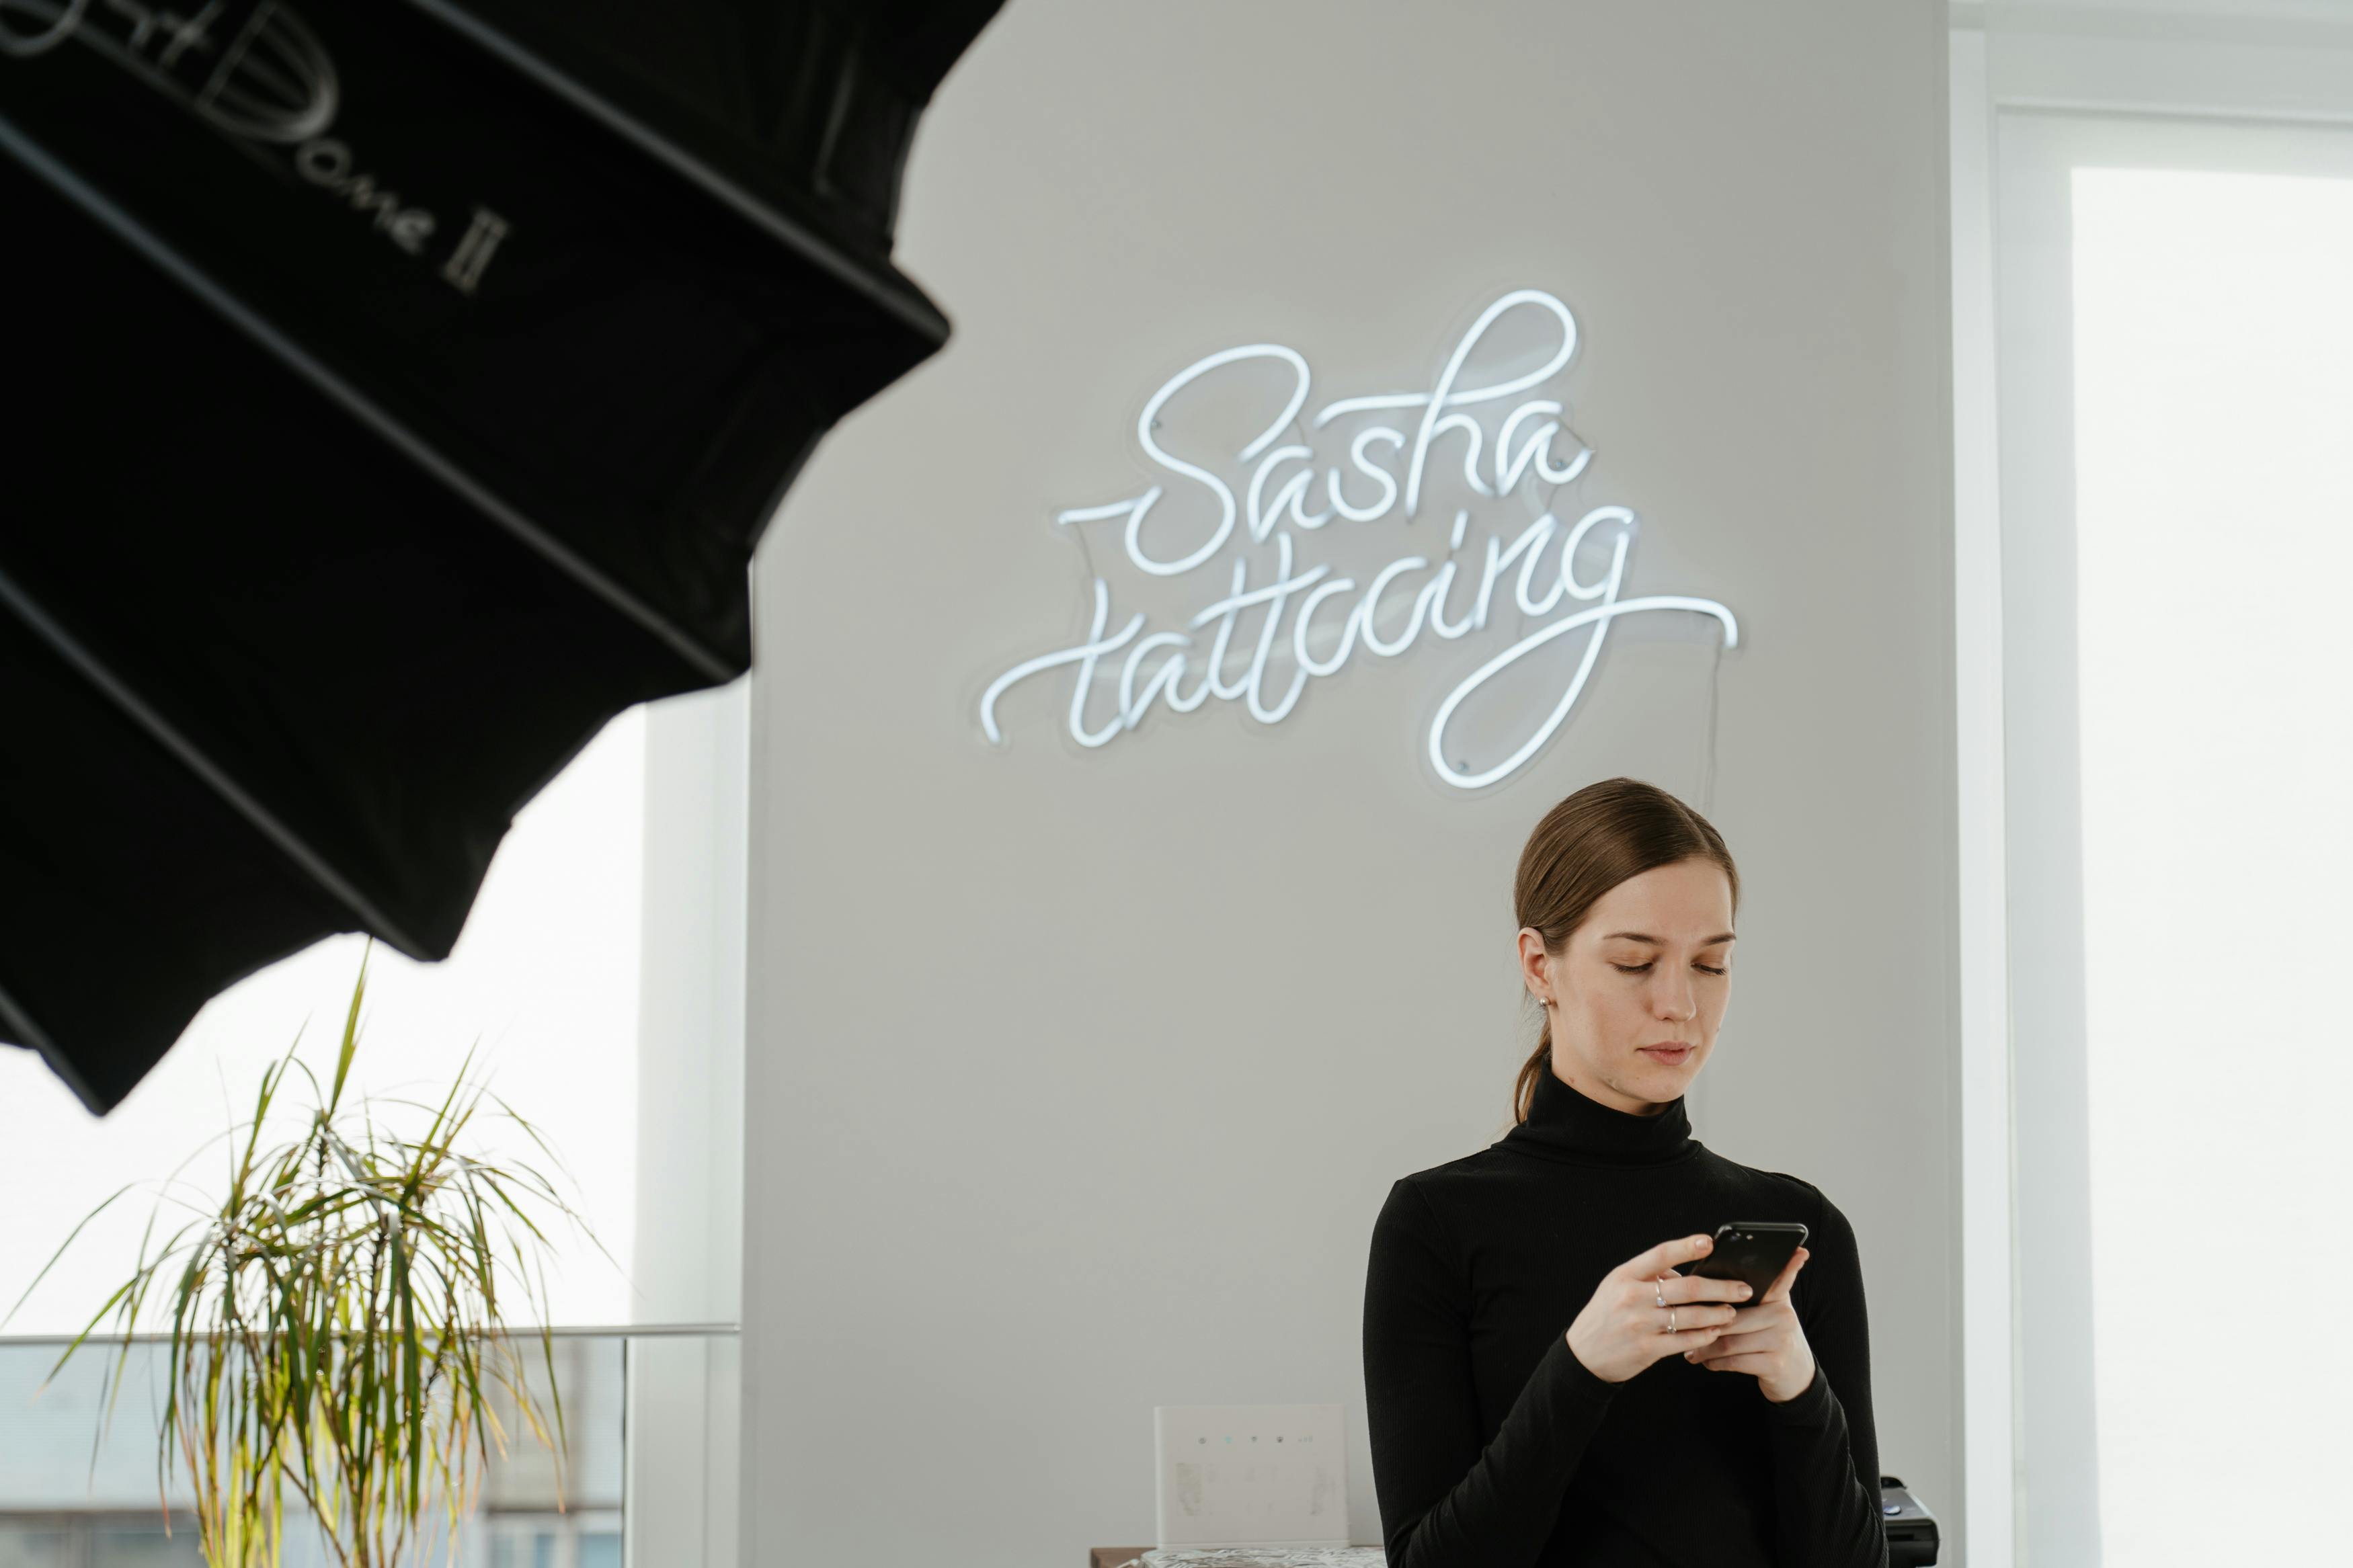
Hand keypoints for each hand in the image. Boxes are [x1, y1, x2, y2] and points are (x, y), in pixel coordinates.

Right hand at [1564, 1232, 1753, 1383]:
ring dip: (1718, 1314)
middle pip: (1686, 1288)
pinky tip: (1715, 1332)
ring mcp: (1640, 1323)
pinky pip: (1685, 1340)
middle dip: (1721, 1288)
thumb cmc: (1606, 1315)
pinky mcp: (1647, 1348)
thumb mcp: (1617, 1286)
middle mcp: (1632, 1296)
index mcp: (1625, 1275)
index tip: (1709, 1242)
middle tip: (1743, 1288)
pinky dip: (1705, 1336)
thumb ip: (1649, 1276)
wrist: (1584, 1355)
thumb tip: (1688, 1272)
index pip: (1660, 1254)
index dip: (1686, 1247)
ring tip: (1731, 1312)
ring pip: (1691, 1316)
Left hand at [1681, 1245, 1814, 1401]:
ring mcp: (1780, 1341)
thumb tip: (1706, 1277)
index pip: (1776, 1279)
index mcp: (1778, 1300)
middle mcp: (1783, 1316)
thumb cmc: (1769, 1336)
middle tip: (1681, 1326)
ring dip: (1704, 1347)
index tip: (1796, 1251)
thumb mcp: (1768, 1312)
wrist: (1796, 1374)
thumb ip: (1748, 1294)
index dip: (1786, 1264)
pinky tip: (1706, 1361)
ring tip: (1690, 1349)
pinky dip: (1715, 1362)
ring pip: (1729, 1341)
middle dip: (1703, 1324)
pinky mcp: (1775, 1364)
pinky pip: (1734, 1361)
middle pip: (1732, 1315)